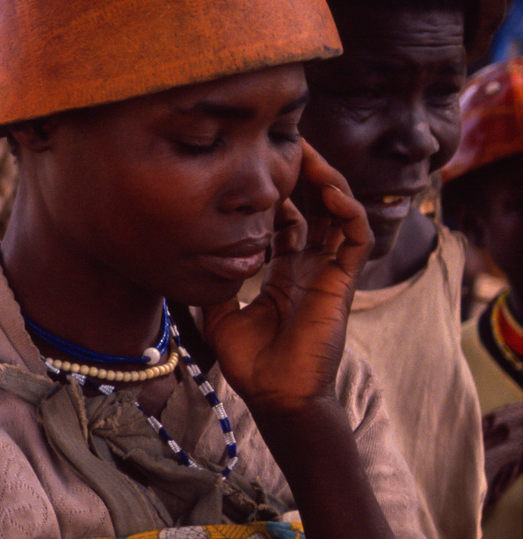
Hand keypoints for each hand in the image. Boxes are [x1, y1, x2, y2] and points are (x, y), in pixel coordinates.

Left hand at [200, 142, 371, 414]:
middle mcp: (309, 267)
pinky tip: (330, 191)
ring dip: (329, 183)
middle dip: (303, 175)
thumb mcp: (217, 314)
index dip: (277, 193)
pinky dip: (348, 211)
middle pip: (314, 209)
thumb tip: (183, 261)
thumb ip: (210, 284)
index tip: (259, 166)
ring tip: (310, 155)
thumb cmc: (251, 363)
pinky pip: (355, 238)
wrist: (275, 395)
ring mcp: (328, 273)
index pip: (287, 220)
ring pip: (340, 215)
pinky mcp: (343, 283)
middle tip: (287, 143)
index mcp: (284, 273)